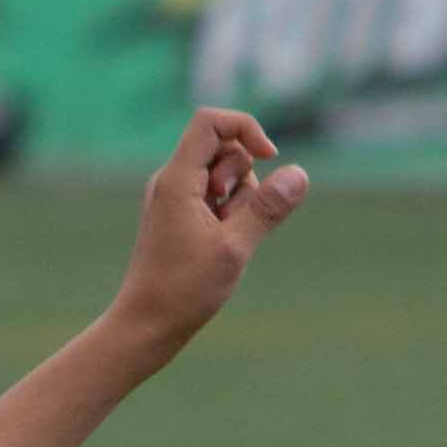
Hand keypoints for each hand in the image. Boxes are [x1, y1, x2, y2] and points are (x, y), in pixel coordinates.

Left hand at [107, 105, 306, 346]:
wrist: (147, 324)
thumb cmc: (184, 290)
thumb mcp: (235, 247)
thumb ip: (267, 208)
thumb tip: (299, 173)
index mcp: (176, 179)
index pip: (210, 122)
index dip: (246, 129)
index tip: (269, 158)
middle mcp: (171, 181)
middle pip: (223, 148)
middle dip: (244, 177)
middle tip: (229, 219)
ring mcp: (175, 198)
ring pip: (224, 174)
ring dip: (239, 199)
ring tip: (225, 238)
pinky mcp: (181, 215)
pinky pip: (215, 197)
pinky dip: (229, 214)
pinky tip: (221, 245)